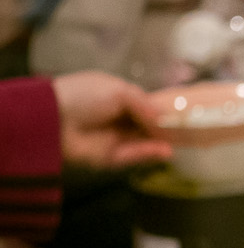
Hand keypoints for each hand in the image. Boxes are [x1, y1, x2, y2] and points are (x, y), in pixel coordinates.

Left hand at [54, 73, 171, 169]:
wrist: (51, 118)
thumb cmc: (82, 95)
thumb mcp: (117, 90)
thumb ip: (144, 102)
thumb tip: (163, 117)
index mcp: (116, 98)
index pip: (144, 106)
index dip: (162, 110)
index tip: (181, 114)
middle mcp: (115, 119)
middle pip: (146, 126)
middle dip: (165, 128)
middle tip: (186, 131)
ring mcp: (112, 138)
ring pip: (142, 142)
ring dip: (160, 142)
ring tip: (179, 142)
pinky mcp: (108, 157)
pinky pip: (131, 155)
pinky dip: (148, 153)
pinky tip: (165, 151)